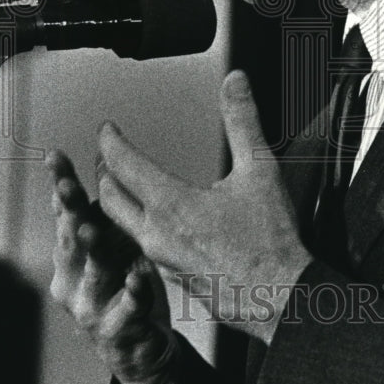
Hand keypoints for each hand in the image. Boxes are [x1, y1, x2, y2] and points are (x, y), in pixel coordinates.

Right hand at [47, 150, 177, 383]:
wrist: (139, 352)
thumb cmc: (123, 288)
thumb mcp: (110, 246)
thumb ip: (102, 213)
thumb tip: (102, 164)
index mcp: (72, 254)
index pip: (64, 212)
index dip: (60, 184)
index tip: (55, 156)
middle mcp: (72, 278)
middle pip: (70, 238)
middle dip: (68, 210)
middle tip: (68, 185)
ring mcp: (92, 305)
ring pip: (92, 273)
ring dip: (92, 249)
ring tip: (91, 229)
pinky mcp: (118, 328)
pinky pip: (127, 308)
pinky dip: (133, 292)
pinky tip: (139, 278)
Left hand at [97, 71, 312, 342]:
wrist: (279, 300)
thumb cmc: (270, 243)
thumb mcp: (260, 170)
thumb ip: (243, 121)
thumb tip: (235, 83)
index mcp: (170, 203)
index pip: (121, 163)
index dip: (110, 140)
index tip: (107, 128)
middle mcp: (155, 234)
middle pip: (109, 197)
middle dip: (104, 170)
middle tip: (108, 154)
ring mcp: (160, 260)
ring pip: (123, 225)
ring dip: (118, 200)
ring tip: (124, 185)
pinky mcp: (171, 277)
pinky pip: (141, 247)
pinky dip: (138, 225)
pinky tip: (155, 223)